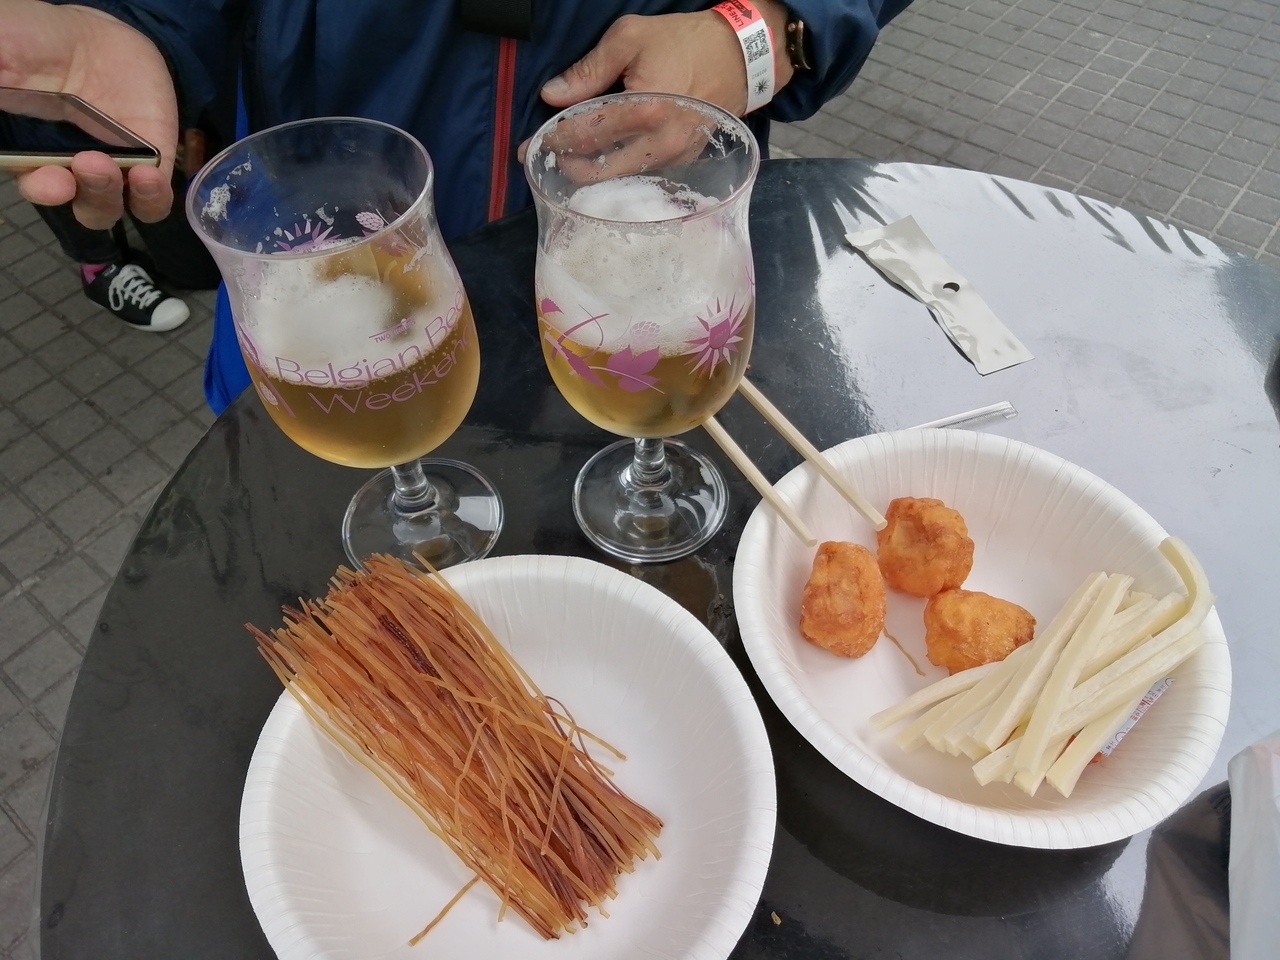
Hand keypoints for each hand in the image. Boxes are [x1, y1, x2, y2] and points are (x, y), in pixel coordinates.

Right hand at [0, 0, 177, 227]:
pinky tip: (148, 176)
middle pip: (69, 203)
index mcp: (27, 153)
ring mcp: (110, 173)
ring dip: (106, 196)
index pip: (31, 183)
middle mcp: (66, 172)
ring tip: (107, 166)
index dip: (40, 189)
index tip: (46, 180)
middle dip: (70, 193)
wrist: (97, 38)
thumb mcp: (7, 49)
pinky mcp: (149, 169)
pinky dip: (152, 198)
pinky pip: (152, 203)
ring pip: (105, 209)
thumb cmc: (39, 44)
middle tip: (77, 166)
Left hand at [517, 1, 794, 165]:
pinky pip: (641, 175)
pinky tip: (602, 162)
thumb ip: (589, 70)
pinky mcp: (682, 164)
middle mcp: (660, 142)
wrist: (737, 58)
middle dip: (567, 168)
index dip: (553, 142)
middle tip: (545, 160)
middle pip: (600, 172)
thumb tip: (553, 95)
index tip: (529, 147)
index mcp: (643, 108)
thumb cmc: (683, 42)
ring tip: (569, 161)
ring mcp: (674, 158)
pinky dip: (617, 172)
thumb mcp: (630, 37)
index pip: (585, 135)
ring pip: (620, 180)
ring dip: (591, 174)